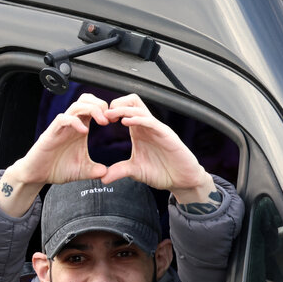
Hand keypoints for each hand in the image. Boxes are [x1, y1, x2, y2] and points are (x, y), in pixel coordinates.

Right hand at [9, 93, 108, 185]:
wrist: (37, 175)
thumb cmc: (57, 169)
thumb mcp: (82, 171)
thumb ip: (95, 170)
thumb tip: (106, 173)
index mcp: (80, 128)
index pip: (93, 107)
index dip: (107, 110)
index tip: (117, 121)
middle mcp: (71, 124)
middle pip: (85, 100)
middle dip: (100, 104)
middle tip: (110, 118)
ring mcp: (60, 127)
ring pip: (76, 106)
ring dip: (91, 109)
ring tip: (102, 122)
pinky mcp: (51, 133)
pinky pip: (63, 119)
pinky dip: (75, 122)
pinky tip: (84, 131)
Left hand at [100, 95, 214, 202]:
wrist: (182, 180)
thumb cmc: (162, 172)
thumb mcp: (135, 171)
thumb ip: (119, 171)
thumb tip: (102, 178)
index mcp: (139, 131)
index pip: (125, 110)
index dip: (111, 111)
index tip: (100, 120)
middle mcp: (147, 126)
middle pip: (132, 101)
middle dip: (117, 103)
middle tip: (105, 115)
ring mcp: (157, 129)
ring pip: (140, 107)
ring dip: (123, 109)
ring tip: (111, 116)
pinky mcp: (166, 135)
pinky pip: (151, 121)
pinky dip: (138, 119)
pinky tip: (126, 123)